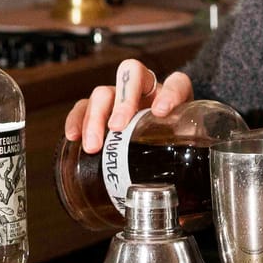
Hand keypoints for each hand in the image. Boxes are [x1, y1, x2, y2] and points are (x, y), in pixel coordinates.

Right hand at [62, 59, 194, 153]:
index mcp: (172, 97)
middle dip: (123, 100)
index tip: (163, 112)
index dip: (171, 93)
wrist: (154, 150)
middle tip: (117, 128)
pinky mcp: (99, 110)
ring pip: (104, 92)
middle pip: (132, 74)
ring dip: (95, 116)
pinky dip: (77, 119)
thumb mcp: (181, 150)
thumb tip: (187, 189)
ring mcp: (119, 99)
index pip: (177, 83)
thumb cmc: (168, 148)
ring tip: (94, 146)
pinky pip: (83, 106)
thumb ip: (187, 157)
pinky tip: (74, 137)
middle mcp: (145, 91)